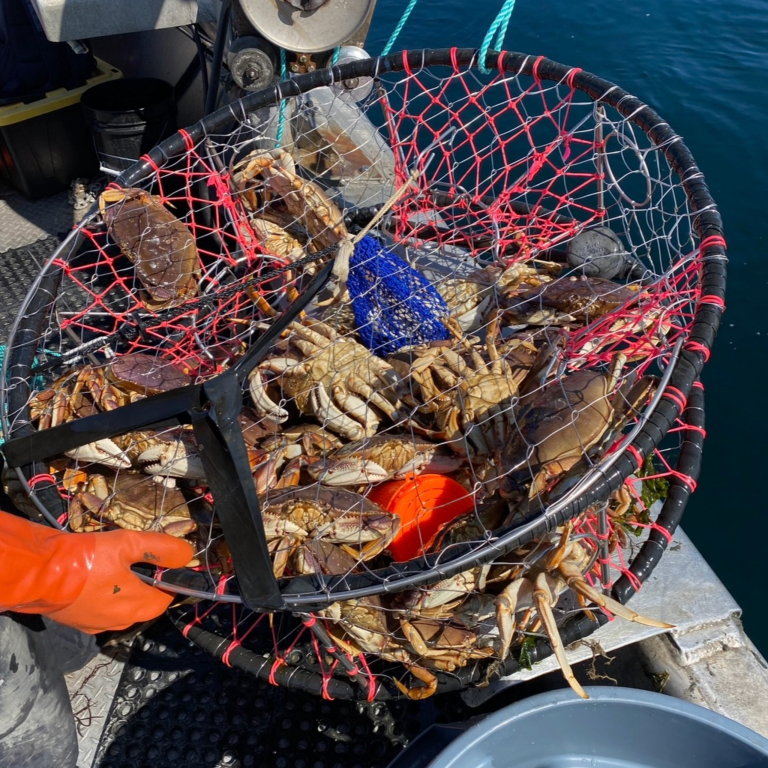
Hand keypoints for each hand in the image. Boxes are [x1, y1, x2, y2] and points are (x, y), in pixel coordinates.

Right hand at [0, 511, 191, 633]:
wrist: (38, 574)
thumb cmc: (87, 559)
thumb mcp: (130, 543)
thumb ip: (162, 549)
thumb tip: (187, 555)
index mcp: (138, 606)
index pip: (166, 599)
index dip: (169, 581)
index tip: (162, 563)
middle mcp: (120, 622)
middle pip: (145, 604)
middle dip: (146, 585)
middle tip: (135, 561)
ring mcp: (97, 625)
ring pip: (123, 608)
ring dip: (124, 590)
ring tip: (114, 566)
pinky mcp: (79, 623)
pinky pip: (102, 610)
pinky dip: (105, 596)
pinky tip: (95, 579)